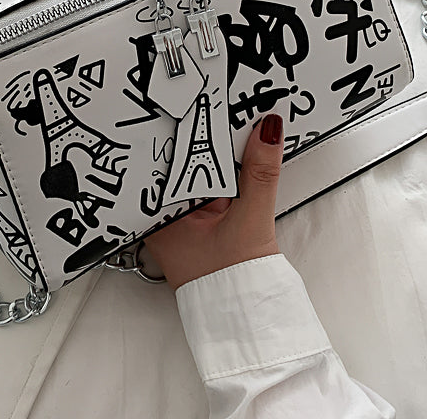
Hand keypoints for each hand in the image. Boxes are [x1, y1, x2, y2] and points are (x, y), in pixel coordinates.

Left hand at [144, 114, 283, 289]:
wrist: (254, 323)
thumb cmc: (232, 287)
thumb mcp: (249, 222)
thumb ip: (259, 175)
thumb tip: (267, 132)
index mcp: (159, 218)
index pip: (168, 161)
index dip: (185, 131)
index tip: (203, 105)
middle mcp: (167, 218)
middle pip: (185, 164)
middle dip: (206, 139)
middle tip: (221, 103)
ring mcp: (187, 220)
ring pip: (203, 174)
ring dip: (222, 155)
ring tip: (237, 123)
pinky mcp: (206, 223)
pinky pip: (215, 187)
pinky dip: (230, 173)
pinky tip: (244, 154)